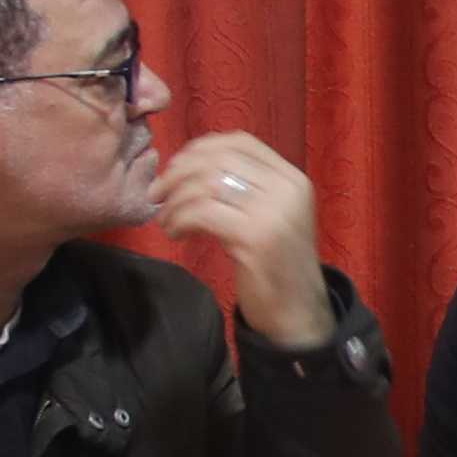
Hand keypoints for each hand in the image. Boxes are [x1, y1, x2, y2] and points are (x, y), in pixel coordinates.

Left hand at [145, 131, 338, 351]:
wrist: (298, 314)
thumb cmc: (276, 266)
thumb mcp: (269, 216)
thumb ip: (244, 188)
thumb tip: (188, 165)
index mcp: (293, 179)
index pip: (241, 142)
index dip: (200, 148)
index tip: (176, 167)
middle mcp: (288, 189)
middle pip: (219, 159)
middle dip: (178, 173)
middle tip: (157, 193)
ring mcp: (274, 212)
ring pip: (206, 184)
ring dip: (175, 200)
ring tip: (166, 220)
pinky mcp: (256, 237)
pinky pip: (202, 213)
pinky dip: (179, 220)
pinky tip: (175, 234)